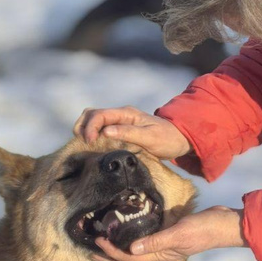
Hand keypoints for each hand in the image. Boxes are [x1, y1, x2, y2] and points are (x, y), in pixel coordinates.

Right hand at [73, 106, 191, 158]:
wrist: (179, 139)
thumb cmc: (166, 139)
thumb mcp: (150, 138)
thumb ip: (128, 133)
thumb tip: (105, 132)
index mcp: (126, 114)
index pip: (100, 115)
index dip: (90, 127)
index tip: (89, 142)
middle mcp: (120, 115)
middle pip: (91, 113)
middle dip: (83, 126)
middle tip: (83, 144)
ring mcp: (119, 121)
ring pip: (93, 119)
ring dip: (85, 129)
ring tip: (85, 145)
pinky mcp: (119, 129)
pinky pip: (99, 128)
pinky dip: (91, 135)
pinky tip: (92, 147)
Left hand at [91, 206, 246, 260]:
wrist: (223, 225)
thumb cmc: (203, 229)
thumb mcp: (179, 234)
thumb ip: (156, 241)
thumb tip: (131, 249)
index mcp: (161, 255)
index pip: (131, 259)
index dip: (113, 253)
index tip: (98, 243)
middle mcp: (161, 254)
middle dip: (110, 259)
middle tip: (91, 254)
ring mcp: (165, 246)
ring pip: (137, 255)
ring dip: (120, 254)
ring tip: (104, 254)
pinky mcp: (169, 235)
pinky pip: (147, 243)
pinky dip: (135, 245)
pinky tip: (131, 241)